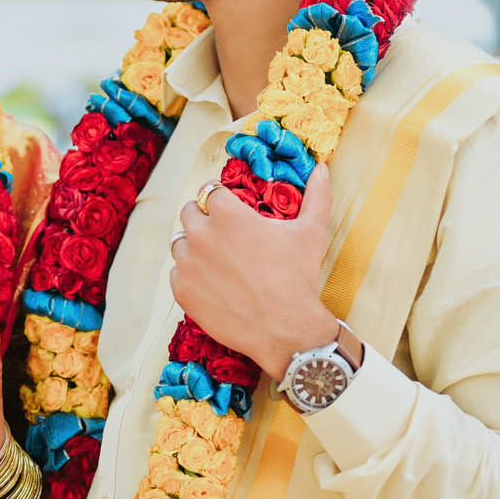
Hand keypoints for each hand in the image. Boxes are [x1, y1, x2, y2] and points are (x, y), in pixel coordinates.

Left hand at [168, 165, 337, 380]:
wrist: (285, 330)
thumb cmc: (298, 277)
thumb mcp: (311, 232)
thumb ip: (317, 195)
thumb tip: (321, 168)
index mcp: (226, 213)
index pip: (210, 191)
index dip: (222, 199)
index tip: (230, 209)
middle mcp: (201, 234)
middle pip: (189, 212)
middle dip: (204, 218)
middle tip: (224, 235)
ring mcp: (188, 263)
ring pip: (180, 243)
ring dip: (194, 246)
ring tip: (218, 260)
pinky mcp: (181, 290)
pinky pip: (177, 272)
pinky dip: (190, 274)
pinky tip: (212, 282)